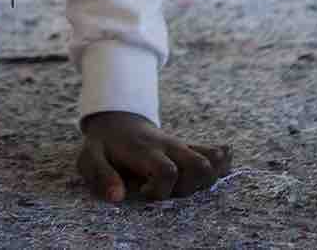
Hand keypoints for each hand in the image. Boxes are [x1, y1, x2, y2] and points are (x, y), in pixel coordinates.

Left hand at [76, 111, 230, 202]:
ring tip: (185, 184)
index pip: (167, 171)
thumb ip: (102, 176)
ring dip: (204, 180)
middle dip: (189, 187)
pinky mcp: (185, 149)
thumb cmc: (103, 144)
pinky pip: (210, 152)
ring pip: (209, 162)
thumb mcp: (91, 157)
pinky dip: (221, 161)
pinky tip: (226, 159)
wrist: (115, 119)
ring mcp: (179, 147)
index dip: (160, 190)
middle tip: (168, 190)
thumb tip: (118, 197)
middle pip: (198, 166)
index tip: (142, 192)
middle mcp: (168, 147)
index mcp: (145, 150)